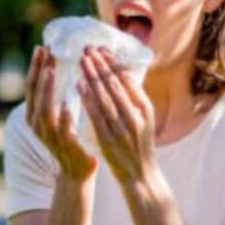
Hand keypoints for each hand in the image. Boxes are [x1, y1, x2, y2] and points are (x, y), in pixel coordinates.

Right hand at [26, 45, 97, 182]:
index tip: (42, 46)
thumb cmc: (69, 137)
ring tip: (50, 72)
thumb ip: (54, 94)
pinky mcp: (65, 148)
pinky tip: (67, 106)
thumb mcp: (57, 113)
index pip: (32, 86)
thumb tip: (55, 63)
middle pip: (34, 94)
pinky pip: (62, 132)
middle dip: (38, 72)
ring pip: (44, 111)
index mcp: (35, 114)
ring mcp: (49, 137)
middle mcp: (37, 125)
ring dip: (46, 90)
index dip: (35, 67)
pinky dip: (64, 119)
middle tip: (44, 51)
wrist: (76, 171)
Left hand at [78, 46, 156, 185]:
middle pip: (115, 85)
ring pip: (105, 97)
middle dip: (101, 65)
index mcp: (145, 108)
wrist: (140, 176)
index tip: (102, 48)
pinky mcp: (108, 140)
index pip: (129, 80)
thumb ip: (134, 98)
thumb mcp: (144, 119)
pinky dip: (87, 99)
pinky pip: (96, 116)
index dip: (114, 63)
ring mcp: (122, 128)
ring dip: (92, 77)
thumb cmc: (140, 144)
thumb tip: (122, 73)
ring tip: (82, 61)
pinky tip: (79, 86)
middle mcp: (135, 116)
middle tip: (88, 48)